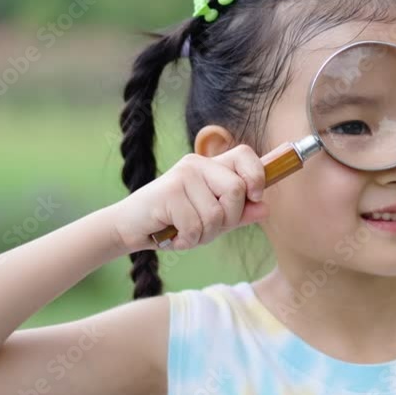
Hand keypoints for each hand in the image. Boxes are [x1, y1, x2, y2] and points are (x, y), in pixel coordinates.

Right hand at [109, 144, 268, 252]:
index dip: (256, 176)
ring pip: (216, 214)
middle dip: (227, 220)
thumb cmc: (174, 222)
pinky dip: (187, 240)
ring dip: (204, 235)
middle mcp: (197, 164)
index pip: (245, 154)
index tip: (255, 197)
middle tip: (205, 227)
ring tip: (184, 231)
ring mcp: (182, 175)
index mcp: (211, 166)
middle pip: (236, 191)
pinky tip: (173, 235)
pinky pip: (196, 226)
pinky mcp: (169, 192)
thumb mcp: (212, 219)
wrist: (129, 229)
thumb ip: (239, 213)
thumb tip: (266, 208)